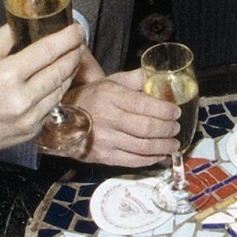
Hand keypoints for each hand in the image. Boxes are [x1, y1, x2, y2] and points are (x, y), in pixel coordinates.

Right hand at [0, 23, 83, 196]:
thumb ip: (2, 42)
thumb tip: (18, 25)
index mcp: (7, 76)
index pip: (48, 50)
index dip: (67, 37)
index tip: (76, 28)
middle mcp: (22, 98)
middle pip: (60, 70)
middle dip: (73, 52)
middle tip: (78, 41)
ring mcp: (28, 118)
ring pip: (60, 89)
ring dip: (68, 72)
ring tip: (70, 58)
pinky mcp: (30, 132)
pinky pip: (51, 107)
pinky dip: (56, 92)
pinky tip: (55, 82)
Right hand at [63, 69, 178, 166]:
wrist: (59, 122)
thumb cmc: (89, 99)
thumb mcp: (108, 82)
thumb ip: (134, 79)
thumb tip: (157, 75)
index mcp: (110, 96)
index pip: (144, 105)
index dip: (165, 111)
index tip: (176, 112)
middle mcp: (107, 118)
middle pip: (146, 127)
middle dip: (168, 129)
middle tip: (176, 128)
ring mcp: (105, 140)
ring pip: (142, 146)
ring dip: (163, 146)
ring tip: (173, 144)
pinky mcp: (103, 157)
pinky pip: (132, 161)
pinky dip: (150, 159)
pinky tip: (159, 155)